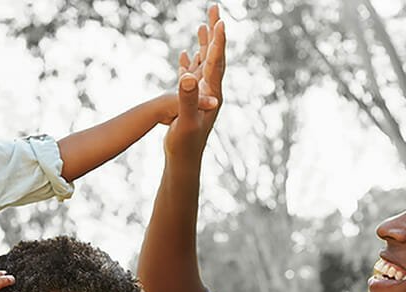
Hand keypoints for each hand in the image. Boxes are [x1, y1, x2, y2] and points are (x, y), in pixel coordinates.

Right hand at [165, 5, 225, 160]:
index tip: (221, 20)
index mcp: (212, 94)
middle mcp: (211, 91)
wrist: (184, 161)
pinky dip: (191, 60)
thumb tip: (188, 76)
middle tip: (215, 7)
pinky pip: (193, 74)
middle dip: (214, 31)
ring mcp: (202, 95)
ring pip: (205, 62)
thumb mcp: (184, 121)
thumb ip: (187, 98)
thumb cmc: (185, 144)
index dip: (218, 40)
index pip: (216, 61)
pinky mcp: (193, 100)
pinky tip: (186, 53)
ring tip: (204, 24)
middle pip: (215, 55)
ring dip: (205, 42)